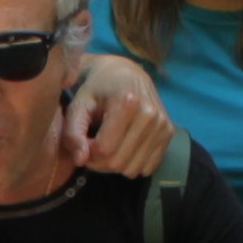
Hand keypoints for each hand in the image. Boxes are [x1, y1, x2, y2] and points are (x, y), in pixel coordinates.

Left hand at [62, 52, 172, 176]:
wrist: (127, 73)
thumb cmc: (97, 89)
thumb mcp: (78, 105)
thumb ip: (73, 133)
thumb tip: (80, 161)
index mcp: (127, 103)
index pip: (104, 149)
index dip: (88, 152)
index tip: (83, 142)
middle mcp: (149, 114)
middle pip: (119, 162)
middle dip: (100, 162)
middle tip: (93, 147)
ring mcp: (162, 125)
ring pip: (133, 169)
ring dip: (115, 165)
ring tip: (108, 145)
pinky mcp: (169, 133)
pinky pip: (148, 167)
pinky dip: (132, 163)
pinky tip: (125, 146)